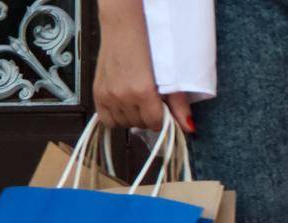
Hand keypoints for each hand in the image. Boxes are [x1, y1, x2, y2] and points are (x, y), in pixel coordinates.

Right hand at [94, 0, 193, 132]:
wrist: (124, 29)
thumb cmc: (147, 47)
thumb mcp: (169, 75)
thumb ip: (179, 105)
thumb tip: (189, 127)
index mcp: (142, 92)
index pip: (155, 124)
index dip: (161, 118)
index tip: (162, 109)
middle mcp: (123, 96)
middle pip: (140, 125)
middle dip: (147, 117)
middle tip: (148, 102)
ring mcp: (108, 95)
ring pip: (124, 124)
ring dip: (132, 117)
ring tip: (136, 101)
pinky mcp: (97, 92)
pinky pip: (106, 120)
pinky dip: (115, 117)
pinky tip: (123, 106)